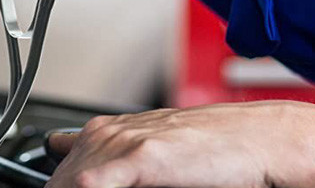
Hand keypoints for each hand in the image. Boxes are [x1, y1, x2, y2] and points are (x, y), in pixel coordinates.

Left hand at [45, 101, 314, 187]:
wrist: (256, 138)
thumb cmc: (212, 148)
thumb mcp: (149, 149)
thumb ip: (108, 156)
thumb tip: (65, 151)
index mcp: (103, 133)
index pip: (57, 172)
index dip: (58, 186)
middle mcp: (105, 135)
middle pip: (60, 179)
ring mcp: (120, 145)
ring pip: (71, 181)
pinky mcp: (139, 157)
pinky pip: (90, 183)